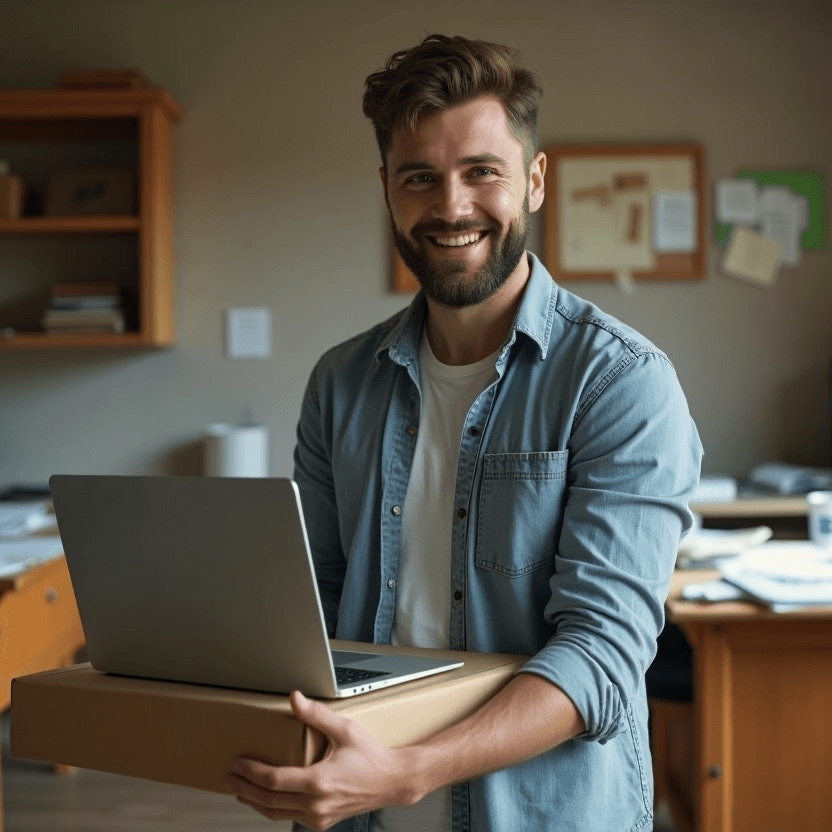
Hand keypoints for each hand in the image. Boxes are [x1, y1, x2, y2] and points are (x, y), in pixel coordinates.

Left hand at [225, 690, 419, 828]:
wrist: (391, 781)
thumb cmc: (370, 755)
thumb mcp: (344, 729)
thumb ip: (316, 715)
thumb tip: (294, 698)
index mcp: (319, 781)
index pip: (274, 780)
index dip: (251, 772)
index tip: (237, 763)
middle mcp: (316, 803)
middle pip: (269, 800)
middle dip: (245, 788)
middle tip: (229, 776)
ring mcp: (318, 816)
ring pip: (276, 813)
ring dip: (254, 801)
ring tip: (239, 789)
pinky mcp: (321, 821)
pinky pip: (289, 816)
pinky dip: (272, 808)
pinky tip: (264, 798)